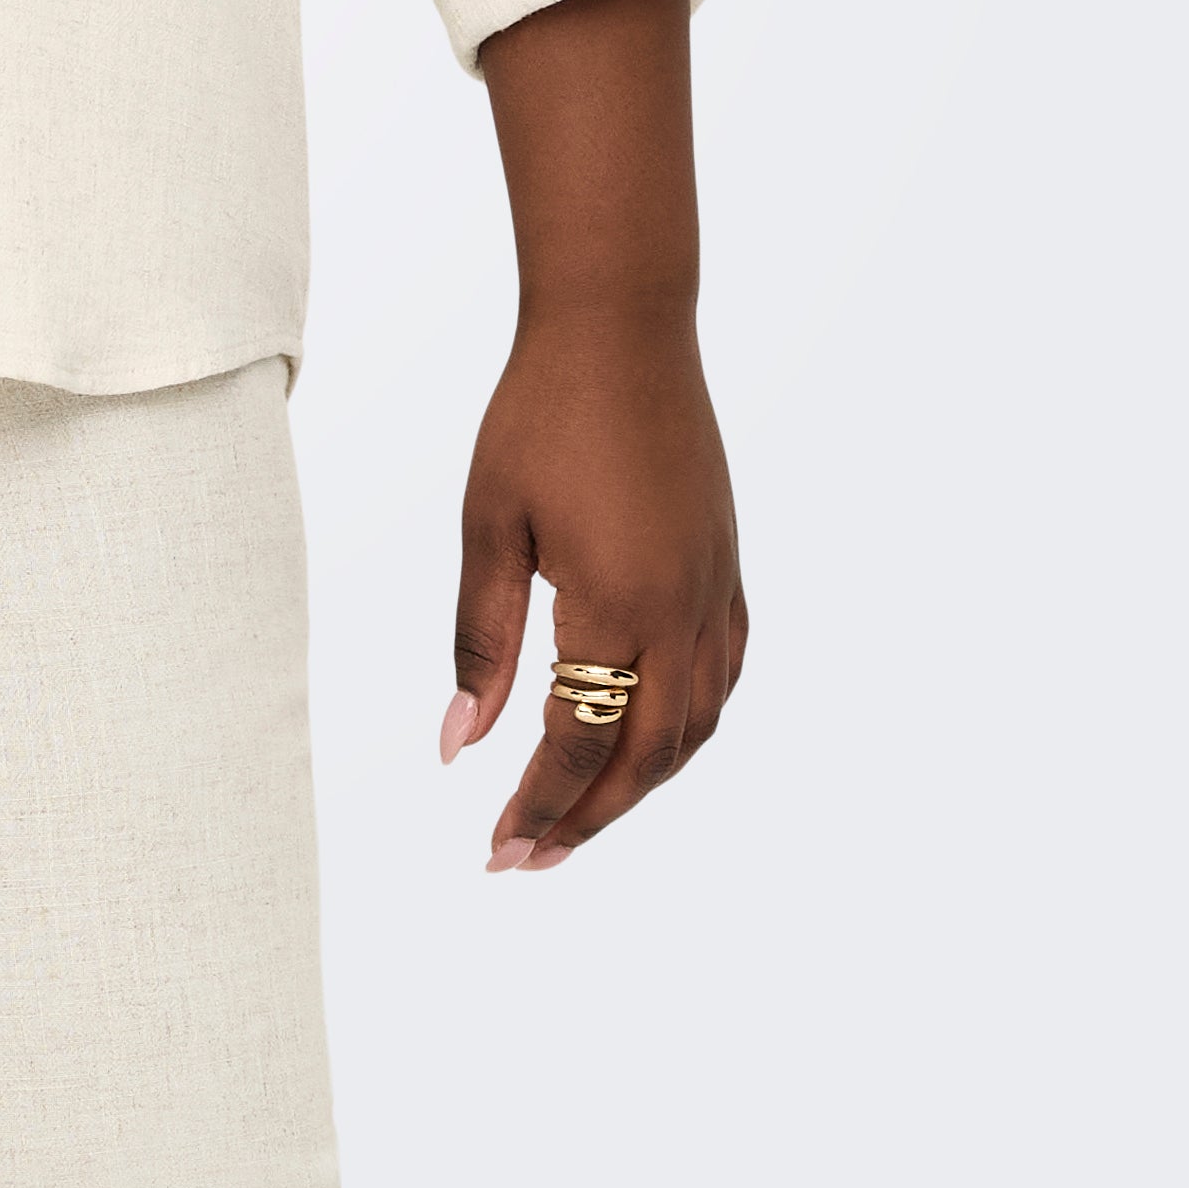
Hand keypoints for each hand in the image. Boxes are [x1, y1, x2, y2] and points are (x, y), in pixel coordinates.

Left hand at [442, 301, 746, 871]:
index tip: (497, 852)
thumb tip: (460, 745)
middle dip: (587, 818)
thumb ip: (483, 642)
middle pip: (644, 758)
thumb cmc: (540, 416)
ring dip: (640, 782)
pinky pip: (723, 678)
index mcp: (616, 608)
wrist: (622, 329)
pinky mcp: (728, 568)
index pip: (577, 744)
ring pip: (694, 728)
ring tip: (581, 814)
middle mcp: (682, 615)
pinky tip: (651, 739)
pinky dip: (688, 727)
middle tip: (529, 859)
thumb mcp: (490, 527)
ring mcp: (716, 592)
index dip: (537, 807)